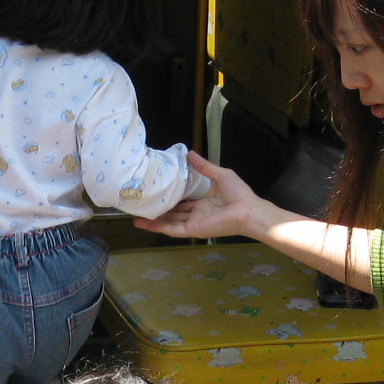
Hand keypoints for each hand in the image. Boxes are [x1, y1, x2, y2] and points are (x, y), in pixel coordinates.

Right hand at [132, 152, 261, 239]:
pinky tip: (144, 224)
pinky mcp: (192, 230)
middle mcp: (196, 214)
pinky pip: (172, 229)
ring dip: (153, 220)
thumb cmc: (238, 194)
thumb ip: (204, 167)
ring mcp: (193, 223)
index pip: (182, 203)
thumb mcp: (219, 175)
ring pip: (169, 222)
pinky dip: (158, 227)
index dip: (169, 199)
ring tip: (136, 217)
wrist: (247, 210)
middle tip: (141, 205)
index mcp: (203, 203)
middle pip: (173, 214)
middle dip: (158, 211)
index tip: (156, 192)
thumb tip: (190, 153)